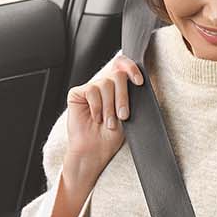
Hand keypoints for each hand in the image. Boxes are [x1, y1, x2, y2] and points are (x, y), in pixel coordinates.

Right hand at [65, 53, 143, 176]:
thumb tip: (139, 80)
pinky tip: (95, 118)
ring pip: (105, 83)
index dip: (131, 68)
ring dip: (109, 106)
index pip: (123, 66)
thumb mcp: (128, 113)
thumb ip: (132, 95)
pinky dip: (96, 106)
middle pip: (117, 75)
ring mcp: (90, 88)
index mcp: (118, 88)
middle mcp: (104, 86)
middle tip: (123, 116)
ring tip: (108, 122)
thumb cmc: (111, 136)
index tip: (139, 82)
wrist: (95, 151)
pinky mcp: (77, 93)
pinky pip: (91, 90)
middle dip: (123, 97)